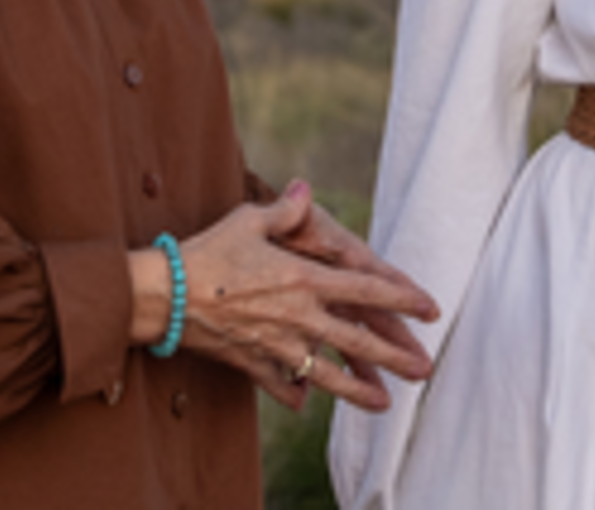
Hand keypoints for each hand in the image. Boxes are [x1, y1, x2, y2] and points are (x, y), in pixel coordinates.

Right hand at [180, 179, 442, 410]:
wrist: (163, 296)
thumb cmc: (208, 252)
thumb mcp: (249, 221)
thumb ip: (285, 210)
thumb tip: (303, 190)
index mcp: (305, 278)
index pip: (367, 289)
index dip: (402, 298)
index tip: (430, 309)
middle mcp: (297, 316)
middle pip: (357, 340)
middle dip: (395, 355)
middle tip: (425, 369)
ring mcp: (275, 345)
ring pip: (326, 374)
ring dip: (357, 390)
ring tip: (384, 404)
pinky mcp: (250, 363)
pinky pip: (279, 383)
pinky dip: (294, 392)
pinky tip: (307, 402)